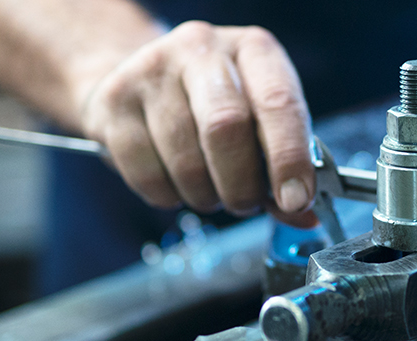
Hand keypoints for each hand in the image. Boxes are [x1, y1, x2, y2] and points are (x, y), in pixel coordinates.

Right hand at [76, 21, 316, 226]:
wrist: (139, 79)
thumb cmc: (213, 105)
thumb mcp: (258, 120)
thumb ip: (281, 166)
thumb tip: (303, 216)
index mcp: (252, 49)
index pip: (278, 102)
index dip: (289, 158)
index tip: (295, 201)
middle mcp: (202, 49)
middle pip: (226, 127)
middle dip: (241, 184)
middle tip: (244, 204)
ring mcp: (152, 70)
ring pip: (185, 160)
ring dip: (204, 195)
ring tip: (209, 190)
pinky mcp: (113, 101)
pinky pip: (147, 174)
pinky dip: (168, 196)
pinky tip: (175, 183)